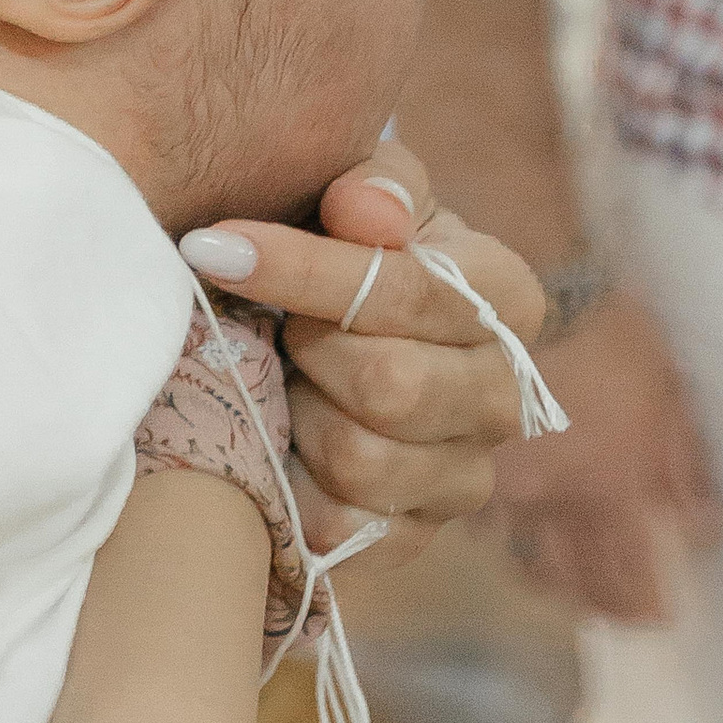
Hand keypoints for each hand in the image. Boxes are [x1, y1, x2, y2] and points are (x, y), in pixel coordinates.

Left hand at [185, 138, 546, 565]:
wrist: (324, 333)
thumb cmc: (341, 246)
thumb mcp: (357, 193)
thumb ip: (374, 184)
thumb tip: (369, 212)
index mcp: (507, 298)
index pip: (413, 291)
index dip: (307, 269)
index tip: (215, 246)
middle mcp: (505, 393)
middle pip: (393, 385)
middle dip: (307, 349)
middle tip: (270, 325)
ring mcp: (467, 475)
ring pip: (363, 462)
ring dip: (295, 415)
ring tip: (279, 378)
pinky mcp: (417, 538)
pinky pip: (343, 529)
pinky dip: (290, 486)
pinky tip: (274, 438)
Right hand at [489, 285, 722, 622]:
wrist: (524, 295)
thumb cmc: (610, 334)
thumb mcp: (668, 389)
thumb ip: (686, 462)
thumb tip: (702, 523)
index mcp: (610, 490)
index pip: (630, 573)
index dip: (645, 605)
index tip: (659, 619)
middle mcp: (553, 503)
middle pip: (571, 581)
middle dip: (596, 604)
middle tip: (614, 613)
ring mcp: (502, 487)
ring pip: (520, 557)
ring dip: (546, 576)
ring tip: (562, 581)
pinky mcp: (466, 461)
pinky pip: (478, 517)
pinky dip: (496, 531)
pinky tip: (505, 526)